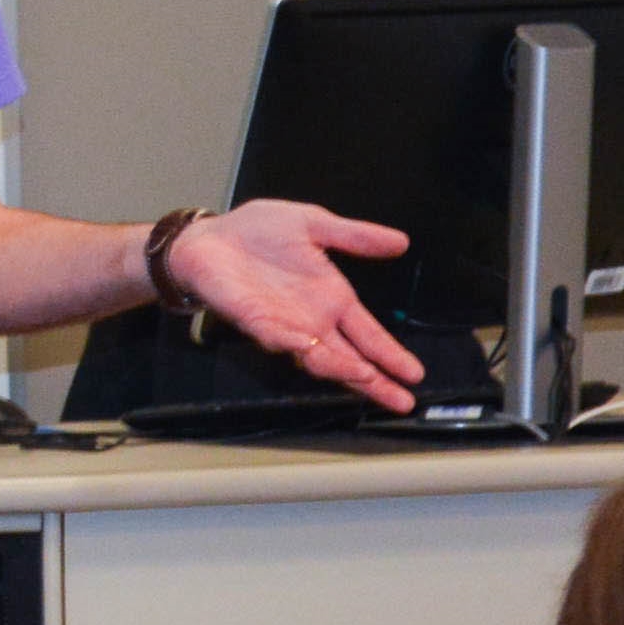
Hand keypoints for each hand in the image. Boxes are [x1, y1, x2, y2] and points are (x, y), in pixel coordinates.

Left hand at [166, 202, 422, 410]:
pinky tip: (311, 349)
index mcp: (331, 299)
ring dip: (341, 367)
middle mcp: (311, 319)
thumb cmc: (257, 232)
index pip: (368, 334)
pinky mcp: (253, 320)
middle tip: (401, 399)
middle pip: (350, 357)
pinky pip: (276, 337)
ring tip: (366, 376)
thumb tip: (401, 240)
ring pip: (317, 356)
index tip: (414, 373)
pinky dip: (293, 344)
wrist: (209, 236)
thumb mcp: (314, 225)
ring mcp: (283, 324)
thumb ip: (354, 236)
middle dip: (375, 380)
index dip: (390, 354)